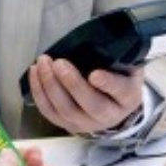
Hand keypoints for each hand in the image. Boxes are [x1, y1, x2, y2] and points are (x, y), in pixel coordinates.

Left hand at [28, 55, 143, 133]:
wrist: (115, 106)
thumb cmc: (122, 78)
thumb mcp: (130, 66)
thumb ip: (123, 56)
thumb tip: (107, 40)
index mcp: (128, 97)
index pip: (120, 91)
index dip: (107, 84)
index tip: (94, 74)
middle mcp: (109, 116)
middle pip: (90, 104)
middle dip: (72, 83)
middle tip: (58, 63)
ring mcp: (87, 124)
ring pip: (66, 110)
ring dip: (51, 86)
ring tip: (42, 64)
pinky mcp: (68, 125)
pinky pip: (50, 112)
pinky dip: (39, 93)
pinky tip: (34, 73)